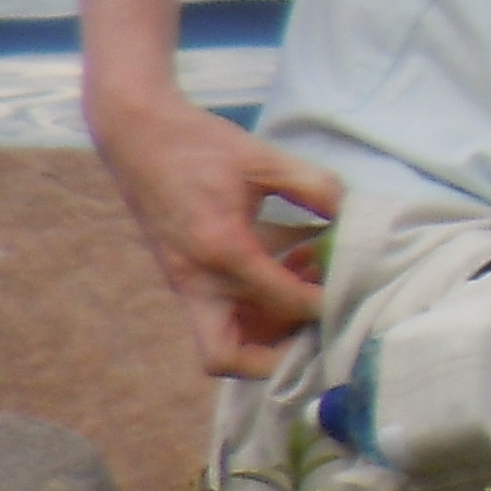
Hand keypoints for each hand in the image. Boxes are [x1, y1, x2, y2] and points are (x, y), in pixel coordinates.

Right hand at [95, 91, 341, 378]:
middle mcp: (195, 277)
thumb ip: (317, 188)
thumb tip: (354, 214)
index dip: (321, 304)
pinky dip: (252, 309)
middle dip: (273, 358)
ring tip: (309, 288)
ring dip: (266, 332)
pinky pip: (216, 312)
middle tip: (315, 327)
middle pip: (226, 356)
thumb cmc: (197, 143)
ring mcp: (183, 280)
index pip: (280, 300)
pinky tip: (288, 270)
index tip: (350, 292)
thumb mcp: (265, 159)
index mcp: (220, 248)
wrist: (135, 132)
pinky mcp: (181, 274)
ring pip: (219, 340)